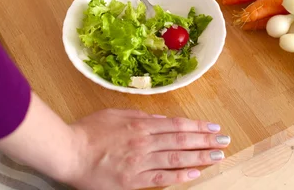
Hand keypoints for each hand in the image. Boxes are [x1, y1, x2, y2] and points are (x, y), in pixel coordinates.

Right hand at [65, 109, 230, 189]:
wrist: (69, 152)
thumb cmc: (88, 132)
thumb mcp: (116, 114)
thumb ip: (139, 116)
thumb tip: (160, 119)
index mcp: (140, 123)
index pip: (177, 124)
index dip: (198, 126)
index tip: (213, 127)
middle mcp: (145, 141)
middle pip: (182, 140)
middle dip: (206, 141)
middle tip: (224, 141)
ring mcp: (140, 161)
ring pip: (176, 157)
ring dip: (200, 157)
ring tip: (218, 156)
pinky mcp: (133, 180)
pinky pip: (161, 177)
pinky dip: (180, 175)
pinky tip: (195, 173)